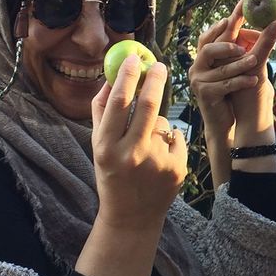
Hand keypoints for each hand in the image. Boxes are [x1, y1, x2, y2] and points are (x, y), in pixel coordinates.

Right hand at [91, 54, 186, 234]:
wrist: (131, 217)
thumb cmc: (111, 174)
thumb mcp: (98, 146)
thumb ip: (101, 111)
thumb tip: (112, 75)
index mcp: (106, 148)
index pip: (119, 103)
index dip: (127, 76)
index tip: (133, 58)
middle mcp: (132, 155)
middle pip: (149, 105)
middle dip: (154, 80)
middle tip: (159, 65)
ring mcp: (157, 162)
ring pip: (163, 123)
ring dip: (156, 125)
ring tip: (146, 148)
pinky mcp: (177, 169)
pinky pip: (176, 138)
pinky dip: (169, 141)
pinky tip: (159, 161)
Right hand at [189, 3, 275, 137]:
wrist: (223, 121)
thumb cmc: (231, 93)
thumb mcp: (235, 68)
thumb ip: (239, 50)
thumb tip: (258, 28)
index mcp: (205, 57)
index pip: (212, 35)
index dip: (225, 22)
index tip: (240, 8)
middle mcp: (198, 66)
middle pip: (209, 48)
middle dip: (227, 43)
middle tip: (244, 42)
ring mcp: (199, 81)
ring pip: (221, 68)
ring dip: (240, 63)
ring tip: (256, 60)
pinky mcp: (205, 95)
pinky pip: (225, 85)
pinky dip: (241, 82)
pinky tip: (254, 80)